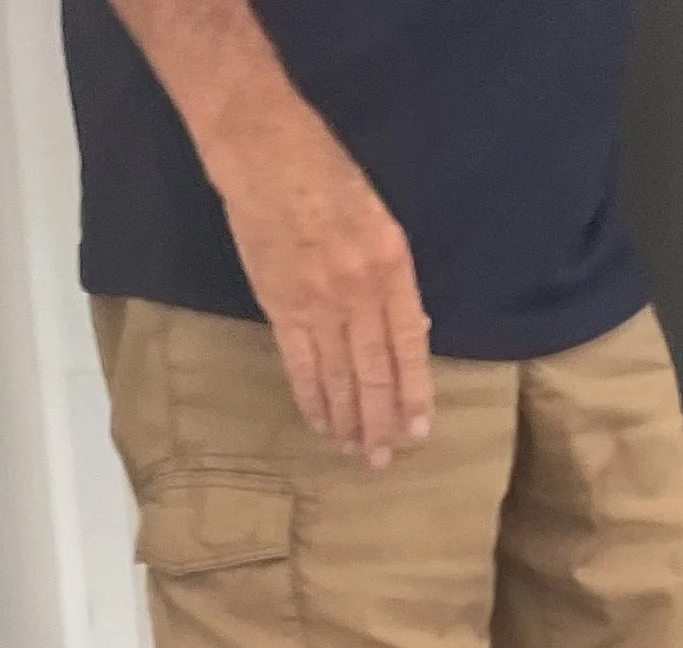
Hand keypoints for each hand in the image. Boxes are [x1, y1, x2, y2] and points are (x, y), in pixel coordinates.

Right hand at [218, 107, 433, 466]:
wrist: (264, 151)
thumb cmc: (326, 174)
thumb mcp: (379, 220)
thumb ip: (393, 280)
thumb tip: (409, 333)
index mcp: (391, 267)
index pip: (408, 346)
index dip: (413, 394)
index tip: (417, 432)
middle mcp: (358, 292)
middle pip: (373, 372)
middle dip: (380, 421)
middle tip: (382, 459)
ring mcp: (317, 302)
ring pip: (338, 377)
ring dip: (348, 419)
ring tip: (356, 450)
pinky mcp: (281, 306)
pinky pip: (301, 365)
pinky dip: (312, 399)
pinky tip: (322, 424)